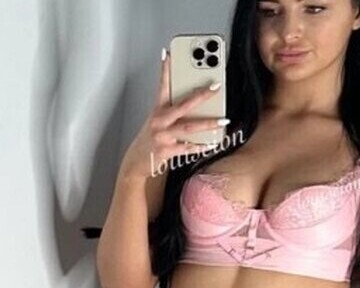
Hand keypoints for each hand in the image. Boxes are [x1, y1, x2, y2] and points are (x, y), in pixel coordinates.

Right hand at [118, 52, 226, 182]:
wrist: (136, 162)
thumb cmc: (150, 140)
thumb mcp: (157, 121)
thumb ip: (173, 111)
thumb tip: (198, 103)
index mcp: (158, 110)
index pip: (161, 86)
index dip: (164, 70)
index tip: (167, 53)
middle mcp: (160, 121)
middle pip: (183, 105)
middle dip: (201, 95)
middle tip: (216, 87)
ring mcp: (162, 136)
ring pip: (189, 127)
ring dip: (208, 124)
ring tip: (223, 120)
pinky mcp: (166, 151)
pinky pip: (187, 148)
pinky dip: (201, 146)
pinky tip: (213, 143)